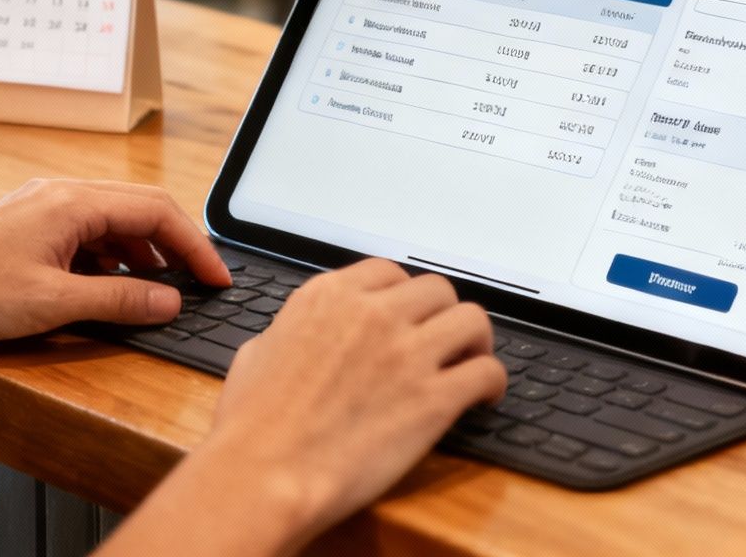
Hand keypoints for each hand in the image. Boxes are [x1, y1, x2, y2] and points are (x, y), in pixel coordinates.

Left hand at [0, 179, 231, 356]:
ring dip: (142, 254)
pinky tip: (109, 288)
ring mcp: (43, 207)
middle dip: (175, 247)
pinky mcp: (28, 226)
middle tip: (200, 284)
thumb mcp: (54, 303)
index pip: (157, 211)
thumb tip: (171, 302)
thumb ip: (120, 300)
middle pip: (139, 209)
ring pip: (113, 221)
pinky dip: (110, 258)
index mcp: (73, 202)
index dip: (195, 247)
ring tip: (157, 292)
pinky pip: (86, 232)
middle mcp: (61, 193)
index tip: (217, 278)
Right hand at [207, 260, 506, 539]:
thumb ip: (292, 331)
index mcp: (329, 297)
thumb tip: (300, 337)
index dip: (405, 295)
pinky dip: (493, 382)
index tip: (409, 314)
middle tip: (443, 341)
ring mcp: (407, 353)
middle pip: (436, 290)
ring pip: (471, 320)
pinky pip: (487, 371)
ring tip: (472, 362)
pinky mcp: (434, 398)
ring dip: (476, 340)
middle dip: (442, 315)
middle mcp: (373, 313)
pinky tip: (484, 397)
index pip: (388, 272)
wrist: (264, 472)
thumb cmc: (252, 425)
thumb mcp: (258, 353)